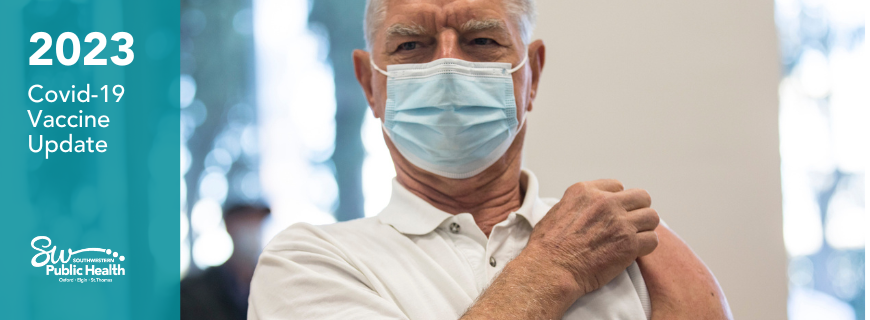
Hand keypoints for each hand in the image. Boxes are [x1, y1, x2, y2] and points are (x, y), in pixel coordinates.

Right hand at [524, 179, 659, 297]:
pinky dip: (645, 247)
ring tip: (633, 239)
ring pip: (652, 217)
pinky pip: (652, 240)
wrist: (550, 269)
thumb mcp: (558, 210)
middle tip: (629, 225)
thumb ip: (579, 204)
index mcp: (585, 191)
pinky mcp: (629, 244)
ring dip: (644, 228)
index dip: (617, 201)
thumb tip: (590, 208)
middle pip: (641, 197)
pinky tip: (633, 252)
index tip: (613, 213)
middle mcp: (605, 202)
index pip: (617, 186)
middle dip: (637, 211)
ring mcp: (619, 222)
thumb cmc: (548, 246)